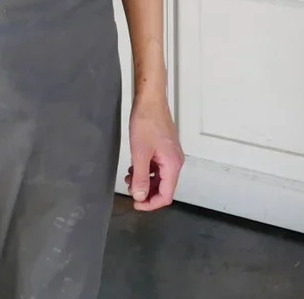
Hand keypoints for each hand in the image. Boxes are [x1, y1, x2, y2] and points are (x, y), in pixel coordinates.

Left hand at [125, 94, 183, 211]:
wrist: (150, 100)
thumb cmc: (147, 121)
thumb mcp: (139, 153)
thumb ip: (140, 177)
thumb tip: (140, 196)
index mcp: (173, 165)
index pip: (166, 195)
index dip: (151, 203)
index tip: (136, 204)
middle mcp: (175, 161)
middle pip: (164, 188)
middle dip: (147, 192)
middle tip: (130, 191)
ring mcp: (170, 155)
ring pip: (159, 177)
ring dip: (144, 181)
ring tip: (129, 177)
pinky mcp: (164, 149)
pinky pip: (157, 167)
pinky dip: (146, 171)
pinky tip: (134, 168)